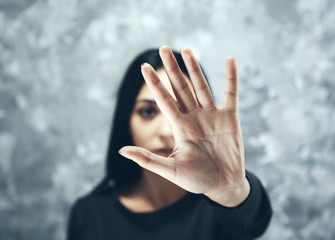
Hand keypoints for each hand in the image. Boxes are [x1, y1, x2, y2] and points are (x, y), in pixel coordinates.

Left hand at [119, 46, 249, 206]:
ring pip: (201, 86)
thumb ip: (147, 159)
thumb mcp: (170, 170)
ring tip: (185, 49)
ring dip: (194, 68)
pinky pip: (231, 94)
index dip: (155, 84)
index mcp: (179, 127)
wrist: (222, 185)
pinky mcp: (230, 118)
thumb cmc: (196, 179)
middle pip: (181, 88)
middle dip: (172, 69)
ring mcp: (212, 115)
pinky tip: (230, 59)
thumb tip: (121, 151)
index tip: (144, 67)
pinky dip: (231, 78)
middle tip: (163, 48)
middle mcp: (194, 116)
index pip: (165, 100)